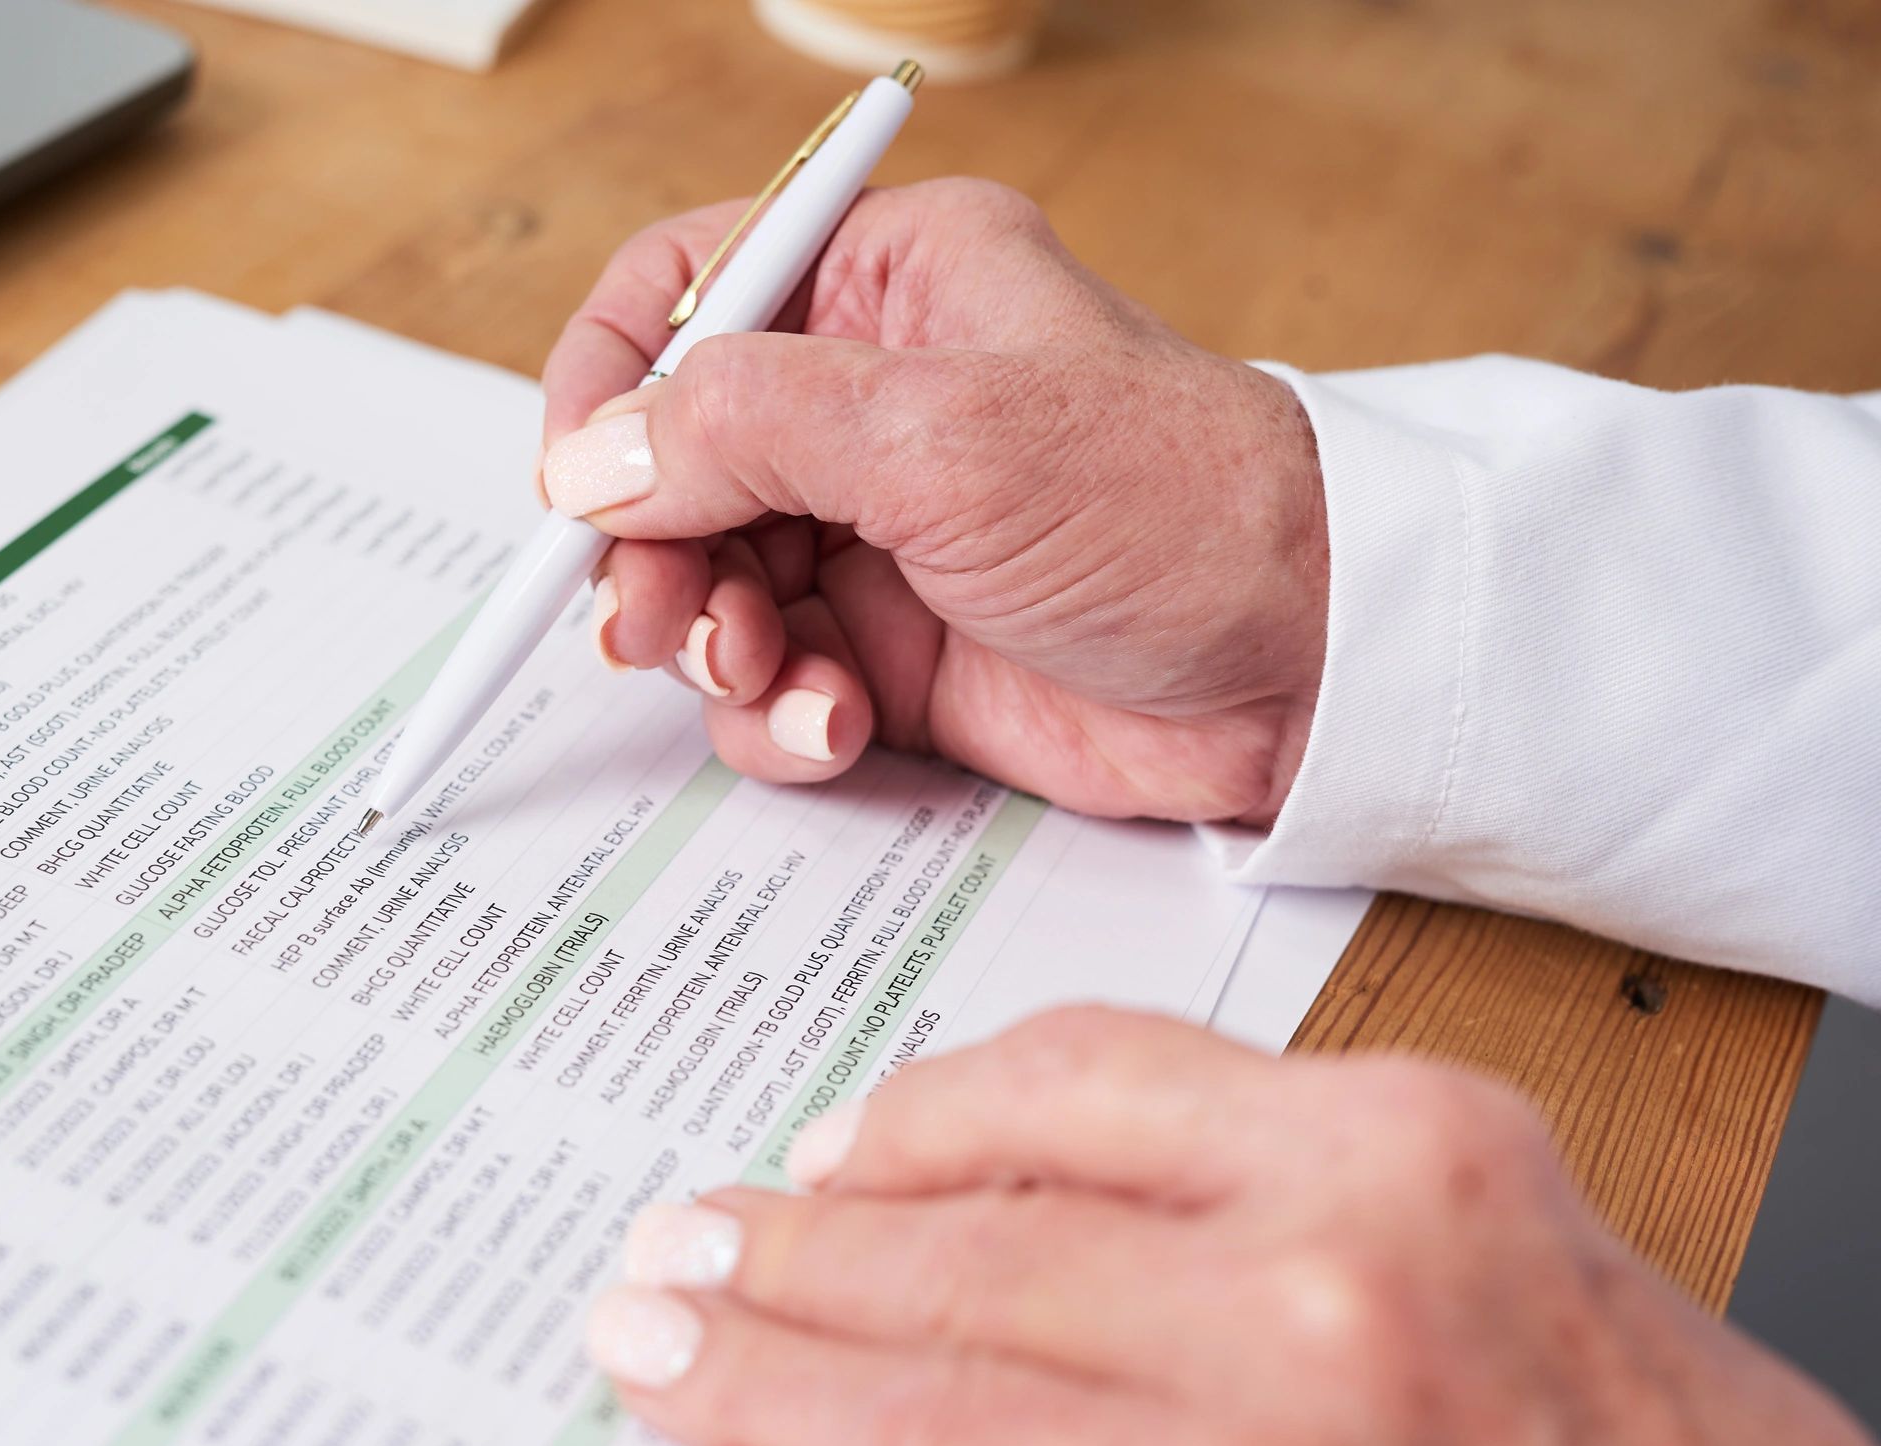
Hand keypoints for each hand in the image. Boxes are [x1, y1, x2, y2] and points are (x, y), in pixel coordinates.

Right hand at [539, 178, 1329, 825]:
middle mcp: (866, 401)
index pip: (683, 290)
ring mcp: (872, 532)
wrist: (1306, 671)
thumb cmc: (1175, 508)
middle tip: (658, 624)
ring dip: (713, 646)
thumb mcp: (943, 435)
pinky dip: (779, 716)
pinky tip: (841, 725)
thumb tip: (591, 460)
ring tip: (775, 675)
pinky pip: (768, 683)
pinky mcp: (890, 649)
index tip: (576, 483)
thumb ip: (744, 428)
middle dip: (650, 553)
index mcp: (887, 282)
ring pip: (702, 586)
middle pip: (668, 463)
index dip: (607, 383)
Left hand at [585, 1008, 1880, 1445]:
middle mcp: (1326, 1317)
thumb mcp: (1467, 1196)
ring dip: (750, 1389)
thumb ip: (1215, 1143)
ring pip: (922, 1426)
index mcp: (1389, 1157)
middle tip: (671, 1252)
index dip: (891, 1122)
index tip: (808, 1156)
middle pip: (953, 1260)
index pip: (1054, 1087)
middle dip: (771, 1258)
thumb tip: (932, 1153)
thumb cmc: (1632, 1436)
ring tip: (657, 1354)